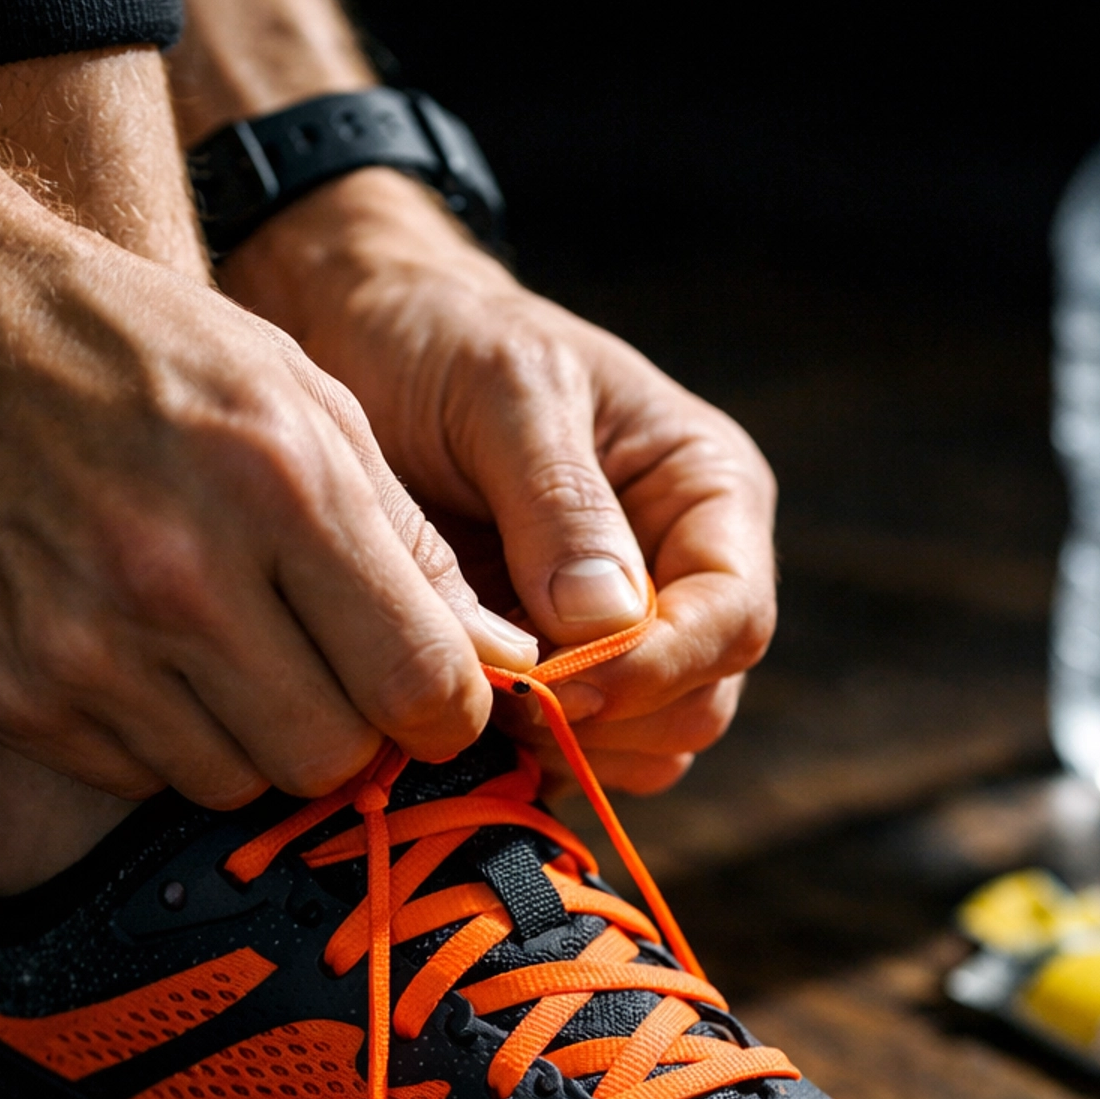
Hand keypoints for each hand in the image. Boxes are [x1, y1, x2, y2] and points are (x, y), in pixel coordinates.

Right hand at [0, 13, 535, 813]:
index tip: (429, 698)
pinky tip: (130, 647)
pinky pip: (140, 779)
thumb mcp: (305, 402)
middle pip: (331, 755)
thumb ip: (407, 542)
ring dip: (246, 734)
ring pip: (237, 782)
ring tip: (210, 640)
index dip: (445, 710)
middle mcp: (180, 576)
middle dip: (345, 727)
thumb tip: (502, 664)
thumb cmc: (147, 354)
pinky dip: (154, 737)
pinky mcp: (16, 696)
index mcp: (279, 486)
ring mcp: (86, 646)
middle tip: (314, 666)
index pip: (419, 682)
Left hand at [219, 170, 777, 792]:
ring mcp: (631, 638)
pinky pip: (577, 758)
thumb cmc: (444, 340)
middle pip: (700, 702)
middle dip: (609, 718)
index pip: (734, 617)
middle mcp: (688, 574)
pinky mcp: (565, 680)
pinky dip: (528, 759)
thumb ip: (560, 500)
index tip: (560, 681)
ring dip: (568, 749)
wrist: (365, 346)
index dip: (660, 667)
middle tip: (498, 698)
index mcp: (709, 491)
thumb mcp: (505, 388)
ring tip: (473, 699)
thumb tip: (609, 623)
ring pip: (647, 749)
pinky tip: (460, 717)